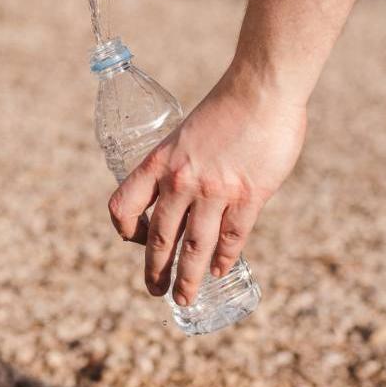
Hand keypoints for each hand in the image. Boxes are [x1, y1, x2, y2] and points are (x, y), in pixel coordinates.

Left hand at [107, 68, 306, 305]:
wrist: (262, 88)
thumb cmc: (227, 106)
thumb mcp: (186, 134)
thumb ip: (184, 166)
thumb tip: (188, 196)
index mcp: (159, 162)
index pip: (123, 205)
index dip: (124, 229)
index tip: (134, 239)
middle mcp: (180, 181)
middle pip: (159, 238)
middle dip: (156, 270)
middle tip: (155, 291)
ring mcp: (214, 191)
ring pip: (194, 248)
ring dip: (188, 278)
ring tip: (184, 298)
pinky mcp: (248, 196)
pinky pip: (231, 239)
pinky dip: (224, 259)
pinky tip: (220, 271)